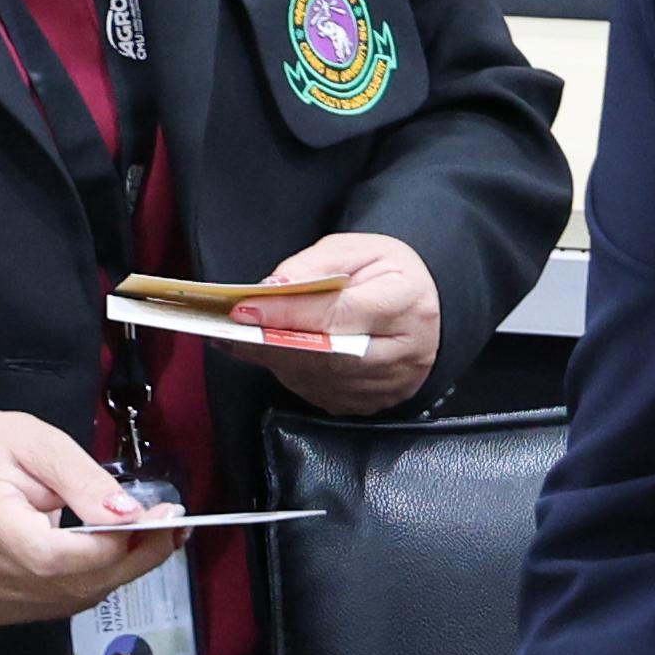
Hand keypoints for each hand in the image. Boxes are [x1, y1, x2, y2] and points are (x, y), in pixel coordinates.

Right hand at [0, 397, 173, 628]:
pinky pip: (63, 603)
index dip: (109, 546)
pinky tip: (109, 554)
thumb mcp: (44, 444)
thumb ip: (86, 482)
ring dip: (120, 571)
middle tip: (168, 527)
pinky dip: (96, 581)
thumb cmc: (0, 451)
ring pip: (74, 598)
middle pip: (69, 583)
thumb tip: (128, 516)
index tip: (156, 519)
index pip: (52, 556)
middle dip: (130, 558)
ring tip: (146, 536)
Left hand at [236, 231, 440, 416]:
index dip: (289, 314)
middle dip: (272, 342)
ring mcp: (390, 385)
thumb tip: (271, 289)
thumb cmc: (387, 274)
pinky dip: (291, 373)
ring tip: (241, 339)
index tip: (245, 309)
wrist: (422, 305)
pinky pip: (321, 394)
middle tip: (231, 330)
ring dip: (276, 360)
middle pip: (327, 356)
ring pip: (320, 380)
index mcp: (406, 304)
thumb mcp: (356, 251)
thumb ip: (312, 267)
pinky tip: (270, 353)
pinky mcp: (373, 403)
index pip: (339, 314)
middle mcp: (405, 352)